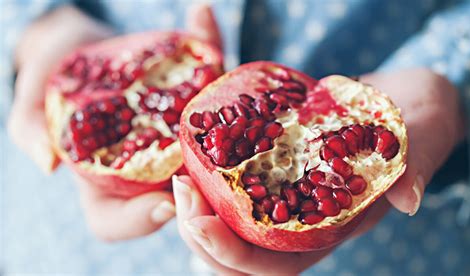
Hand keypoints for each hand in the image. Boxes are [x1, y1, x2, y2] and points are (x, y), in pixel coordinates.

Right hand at [7, 4, 221, 240]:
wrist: (77, 49)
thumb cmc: (50, 83)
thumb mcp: (33, 103)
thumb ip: (31, 128)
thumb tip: (48, 161)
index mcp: (108, 177)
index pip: (121, 218)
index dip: (141, 220)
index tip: (166, 204)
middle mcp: (150, 160)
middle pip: (178, 189)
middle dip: (200, 184)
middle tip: (212, 163)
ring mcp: (174, 127)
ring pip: (206, 134)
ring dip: (219, 113)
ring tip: (218, 85)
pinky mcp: (189, 93)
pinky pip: (204, 77)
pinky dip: (207, 45)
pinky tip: (201, 17)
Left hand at [174, 68, 464, 273]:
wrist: (399, 102)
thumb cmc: (413, 123)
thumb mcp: (420, 138)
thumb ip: (414, 166)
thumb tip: (408, 198)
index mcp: (331, 226)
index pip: (278, 264)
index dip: (235, 255)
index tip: (200, 223)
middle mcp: (302, 217)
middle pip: (242, 254)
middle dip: (202, 236)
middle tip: (180, 192)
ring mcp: (286, 191)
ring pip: (231, 224)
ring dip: (197, 210)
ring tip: (179, 178)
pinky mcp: (275, 164)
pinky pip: (234, 183)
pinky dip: (210, 177)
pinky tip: (193, 154)